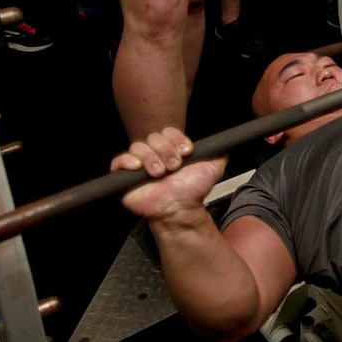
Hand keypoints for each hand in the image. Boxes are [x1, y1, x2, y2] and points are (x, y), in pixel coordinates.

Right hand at [111, 127, 226, 220]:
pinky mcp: (124, 177)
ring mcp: (139, 165)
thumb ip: (217, 152)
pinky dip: (127, 161)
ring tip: (161, 173)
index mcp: (171, 149)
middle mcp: (155, 154)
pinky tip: (139, 168)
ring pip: (138, 147)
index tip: (187, 151)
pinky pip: (119, 161)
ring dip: (152, 158)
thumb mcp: (213, 167)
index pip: (168, 131)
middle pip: (154, 137)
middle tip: (175, 165)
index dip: (176, 138)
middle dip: (166, 149)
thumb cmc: (194, 190)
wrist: (182, 209)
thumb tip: (222, 142)